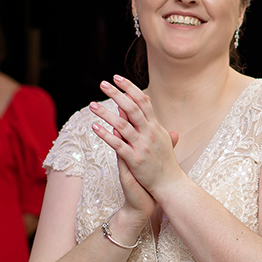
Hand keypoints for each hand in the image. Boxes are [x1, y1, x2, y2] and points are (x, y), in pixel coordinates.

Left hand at [89, 76, 183, 194]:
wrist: (169, 183)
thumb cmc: (164, 161)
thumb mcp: (162, 138)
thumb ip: (152, 119)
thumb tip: (146, 101)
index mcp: (156, 127)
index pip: (143, 102)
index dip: (130, 88)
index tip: (117, 78)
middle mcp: (150, 134)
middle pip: (132, 108)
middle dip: (116, 94)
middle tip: (103, 84)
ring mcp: (142, 146)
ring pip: (122, 125)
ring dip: (105, 114)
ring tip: (92, 105)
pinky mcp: (134, 159)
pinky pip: (117, 145)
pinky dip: (106, 135)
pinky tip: (95, 127)